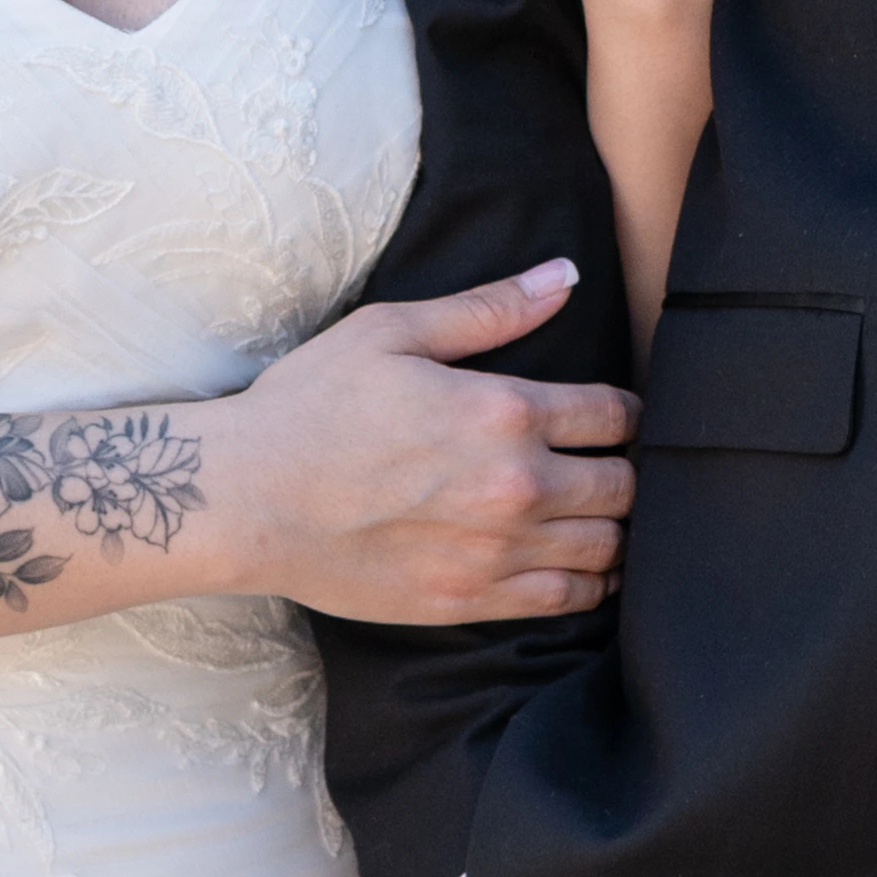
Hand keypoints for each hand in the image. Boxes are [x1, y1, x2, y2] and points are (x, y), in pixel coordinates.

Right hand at [212, 258, 636, 621]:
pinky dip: (589, 584)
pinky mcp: (469, 601)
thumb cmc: (314, 403)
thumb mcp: (394, 329)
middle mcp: (515, 485)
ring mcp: (495, 551)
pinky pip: (565, 601)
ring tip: (599, 514)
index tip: (616, 414)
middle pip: (623, 486)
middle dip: (627, 470)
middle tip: (610, 464)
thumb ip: (490, 308)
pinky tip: (579, 566)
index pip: (614, 414)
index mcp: (504, 410)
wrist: (248, 498)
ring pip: (606, 548)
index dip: (628, 412)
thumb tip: (565, 275)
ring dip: (614, 529)